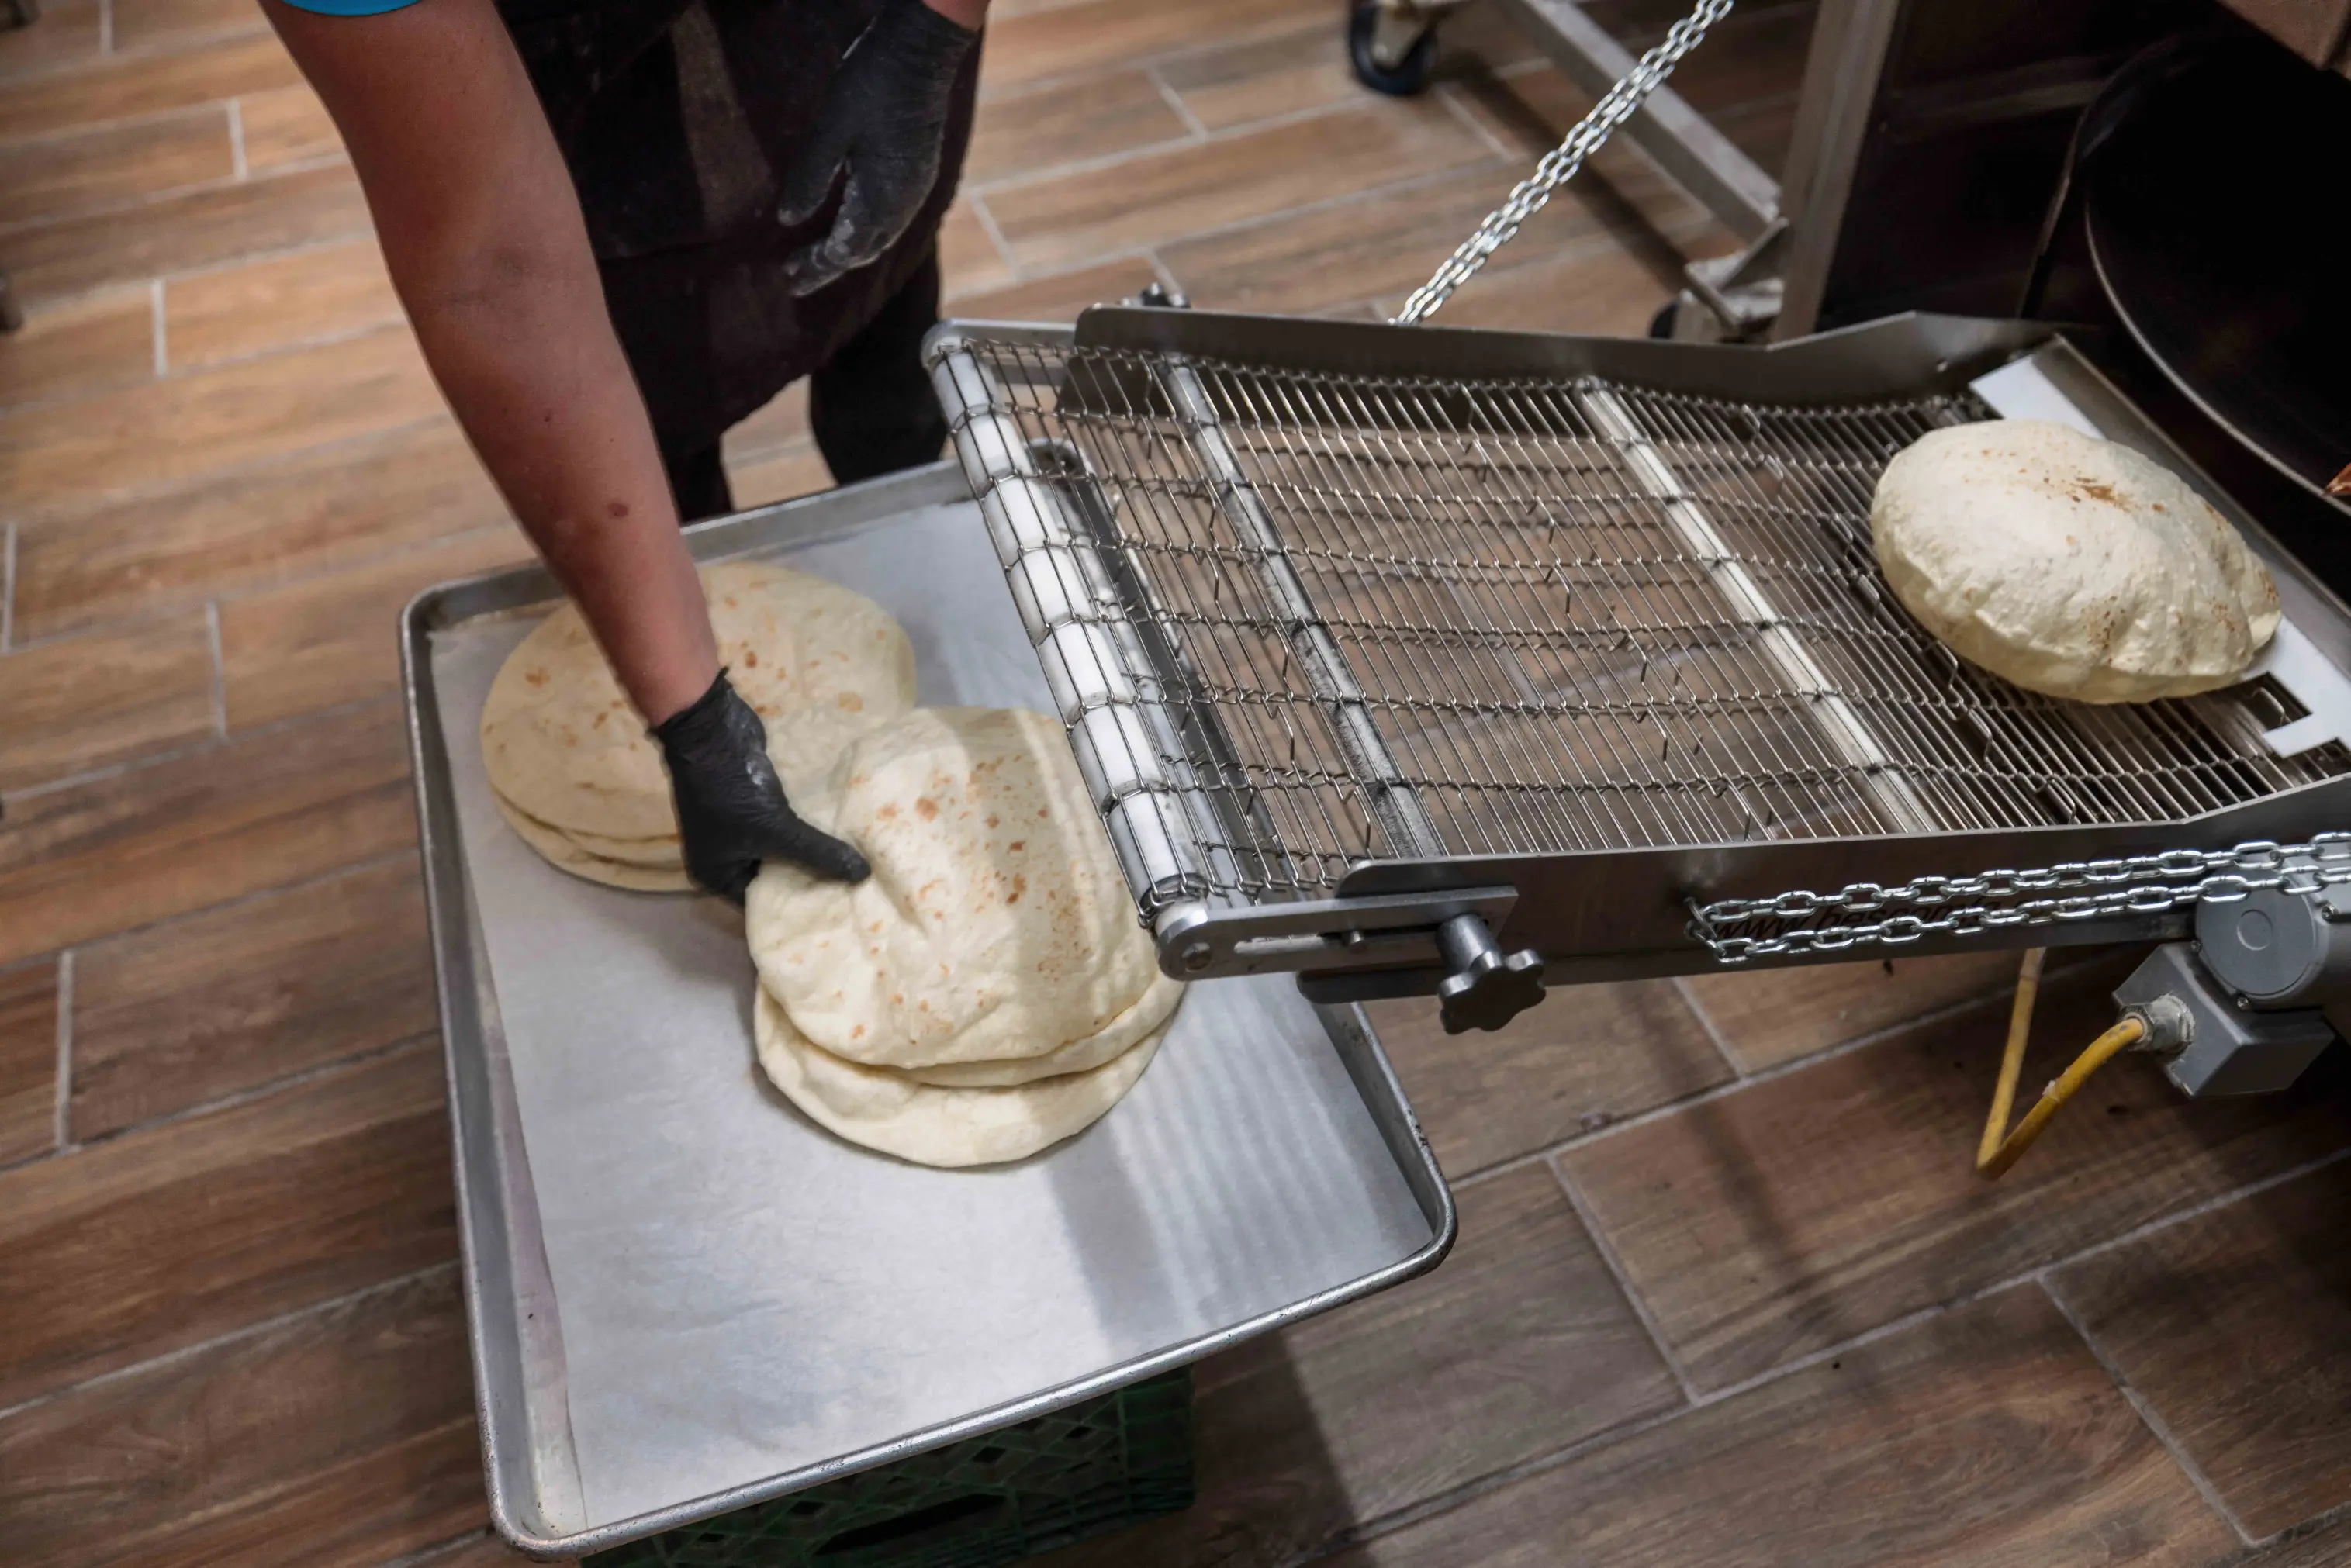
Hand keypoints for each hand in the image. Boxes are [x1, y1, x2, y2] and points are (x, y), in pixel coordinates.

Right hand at [653, 671, 869, 901]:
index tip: (836, 913)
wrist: (711, 729)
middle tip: (854, 895)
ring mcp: (742, 829)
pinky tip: (843, 836)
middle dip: (810, 881)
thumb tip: (862, 876)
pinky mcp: (758, 804)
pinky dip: (809, 829)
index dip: (797, 909)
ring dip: (813, 853)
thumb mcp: (776, 830)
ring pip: (784, 849)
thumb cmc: (732, 791)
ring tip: (855, 870)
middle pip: (775, 878)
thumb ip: (818, 854)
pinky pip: (787, 825)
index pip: (761, 905)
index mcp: (717, 875)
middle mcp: (727, 857)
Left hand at [776, 0, 977, 297]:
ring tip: (817, 259)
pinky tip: (848, 227)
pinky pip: (890, 220)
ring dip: (848, 252)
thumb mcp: (829, 131)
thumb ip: (809, 179)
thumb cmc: (871, 85)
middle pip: (863, 253)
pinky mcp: (918, 175)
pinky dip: (864, 233)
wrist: (921, 53)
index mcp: (880, 198)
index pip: (843, 251)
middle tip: (794, 277)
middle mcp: (902, 204)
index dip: (815, 267)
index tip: (788, 278)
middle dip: (829, 267)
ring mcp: (915, 190)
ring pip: (879, 238)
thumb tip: (788, 222)